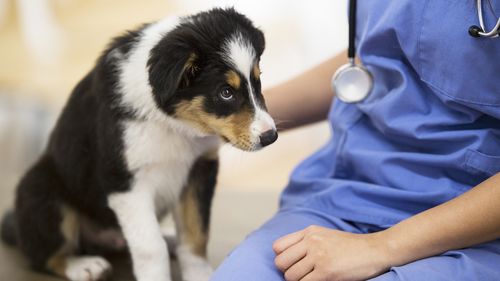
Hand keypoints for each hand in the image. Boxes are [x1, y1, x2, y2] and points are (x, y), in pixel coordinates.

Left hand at [273, 225, 390, 280]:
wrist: (375, 250)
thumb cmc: (350, 246)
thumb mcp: (325, 235)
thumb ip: (306, 242)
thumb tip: (284, 256)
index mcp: (309, 232)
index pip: (277, 247)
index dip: (282, 259)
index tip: (293, 264)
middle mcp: (311, 241)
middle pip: (281, 263)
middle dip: (288, 272)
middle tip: (302, 275)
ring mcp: (318, 256)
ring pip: (291, 276)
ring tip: (313, 279)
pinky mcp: (326, 272)